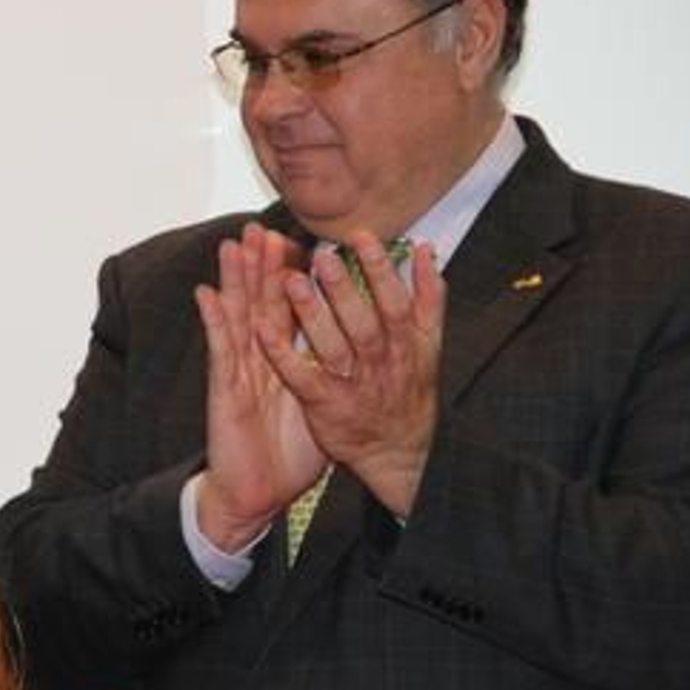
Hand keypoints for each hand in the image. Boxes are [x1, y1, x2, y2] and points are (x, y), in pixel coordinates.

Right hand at [193, 222, 327, 548]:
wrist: (256, 494)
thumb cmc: (288, 456)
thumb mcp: (320, 408)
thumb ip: (330, 376)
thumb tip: (357, 356)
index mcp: (283, 362)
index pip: (287, 310)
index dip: (291, 276)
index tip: (299, 240)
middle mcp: (258, 361)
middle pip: (259, 303)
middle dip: (260, 265)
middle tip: (261, 227)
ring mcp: (239, 372)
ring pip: (237, 316)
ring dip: (233, 279)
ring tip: (232, 244)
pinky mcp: (224, 390)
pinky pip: (220, 351)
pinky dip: (212, 320)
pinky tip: (205, 292)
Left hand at [255, 231, 445, 515]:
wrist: (399, 452)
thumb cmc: (409, 389)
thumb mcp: (430, 344)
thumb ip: (429, 297)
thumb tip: (424, 248)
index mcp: (405, 343)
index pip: (394, 301)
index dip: (380, 270)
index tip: (361, 237)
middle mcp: (380, 362)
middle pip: (362, 321)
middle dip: (343, 288)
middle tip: (322, 255)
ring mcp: (352, 384)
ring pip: (331, 346)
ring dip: (311, 314)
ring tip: (290, 281)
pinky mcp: (324, 404)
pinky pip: (301, 377)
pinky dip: (282, 353)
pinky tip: (260, 328)